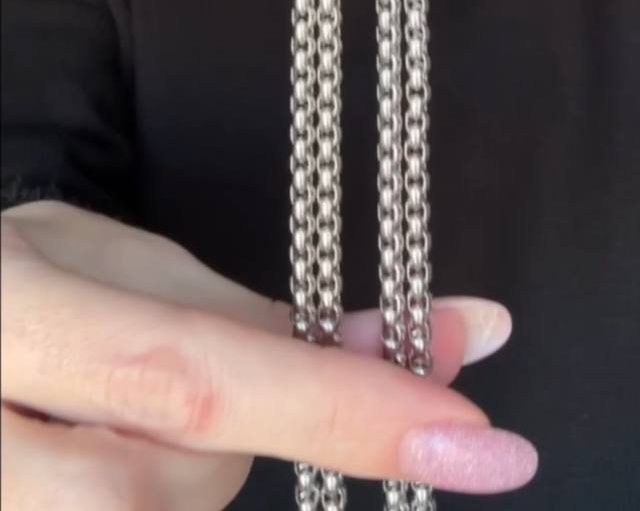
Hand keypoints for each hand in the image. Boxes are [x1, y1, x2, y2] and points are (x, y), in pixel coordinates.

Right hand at [1, 200, 537, 506]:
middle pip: (177, 484)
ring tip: (105, 413)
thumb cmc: (23, 278)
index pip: (198, 378)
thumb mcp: (128, 271)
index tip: (476, 436)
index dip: (340, 408)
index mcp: (18, 321)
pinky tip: (101, 447)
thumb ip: (269, 319)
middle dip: (222, 437)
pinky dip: (151, 485)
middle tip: (175, 376)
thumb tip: (452, 338)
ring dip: (175, 476)